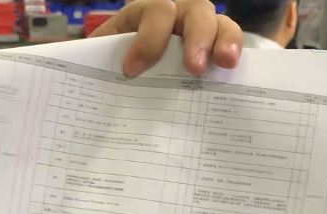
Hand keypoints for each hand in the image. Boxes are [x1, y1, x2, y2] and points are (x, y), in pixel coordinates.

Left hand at [88, 0, 242, 76]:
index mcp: (145, 14)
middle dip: (196, 38)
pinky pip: (231, 41)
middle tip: (194, 68)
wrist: (128, 74)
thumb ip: (100, 66)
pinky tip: (234, 68)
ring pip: (219, 22)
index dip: (148, 38)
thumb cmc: (116, 65)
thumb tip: (90, 89)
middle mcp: (178, 14)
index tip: (133, 70)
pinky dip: (236, 50)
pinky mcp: (215, 46)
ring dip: (224, 41)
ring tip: (225, 63)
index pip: (155, 12)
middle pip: (195, 12)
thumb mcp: (104, 60)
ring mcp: (200, 28)